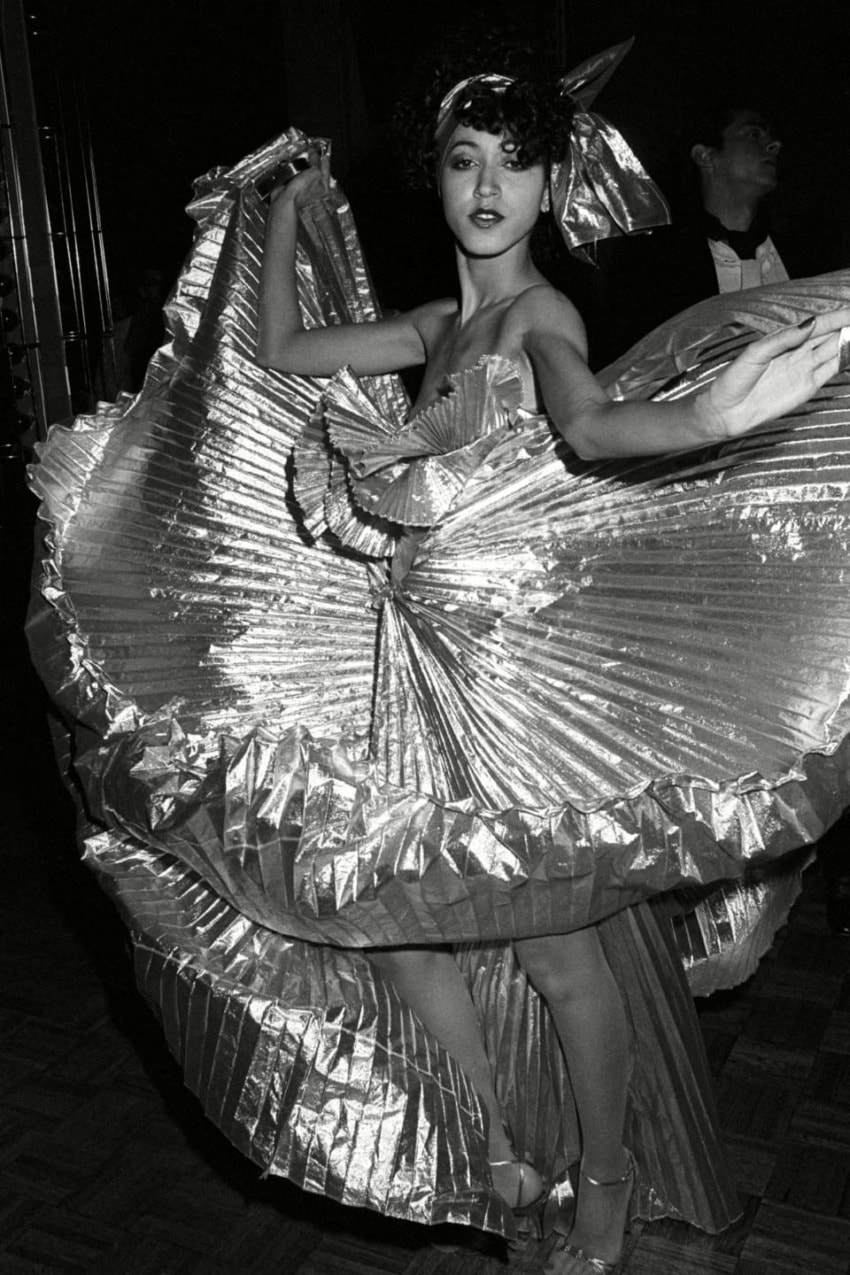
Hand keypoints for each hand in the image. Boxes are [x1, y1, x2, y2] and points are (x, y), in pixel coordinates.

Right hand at [269, 150, 330, 210]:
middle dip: (313, 158)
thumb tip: (314, 153)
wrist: (285, 198)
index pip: (326, 167)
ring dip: (303, 162)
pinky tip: (294, 160)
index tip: (319, 147)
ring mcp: (305, 185)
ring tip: (303, 153)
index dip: (323, 156)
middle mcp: (316, 187)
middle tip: (311, 149)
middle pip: (316, 168)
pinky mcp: (295, 184)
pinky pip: (297, 172)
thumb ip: (316, 161)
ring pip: (306, 169)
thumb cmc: (301, 190)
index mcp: (324, 186)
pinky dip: (295, 166)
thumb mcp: (314, 172)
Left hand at [697, 306, 849, 440]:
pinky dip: (844, 360)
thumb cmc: (734, 380)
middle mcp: (798, 352)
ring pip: (835, 351)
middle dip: (848, 326)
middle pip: (831, 335)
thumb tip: (810, 323)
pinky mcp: (807, 387)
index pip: (818, 324)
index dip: (837, 316)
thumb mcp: (755, 353)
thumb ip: (783, 339)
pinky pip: (831, 370)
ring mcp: (804, 369)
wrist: (726, 411)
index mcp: (786, 339)